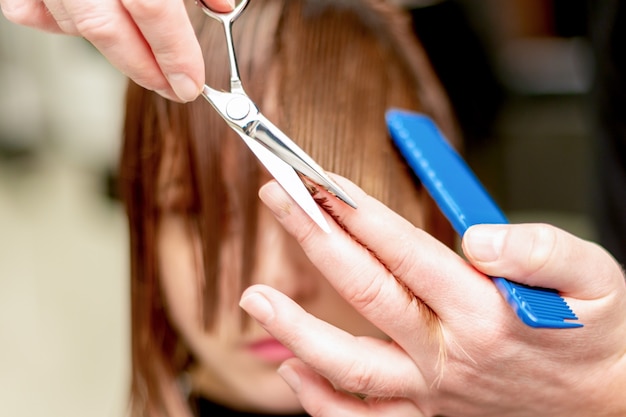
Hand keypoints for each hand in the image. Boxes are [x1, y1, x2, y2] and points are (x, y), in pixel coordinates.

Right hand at [0, 0, 232, 101]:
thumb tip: (222, 5)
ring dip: (113, 49)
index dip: (175, 53)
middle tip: (174, 87)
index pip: (153, 9)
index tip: (192, 84)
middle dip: (146, 67)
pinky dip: (57, 23)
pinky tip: (88, 26)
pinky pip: (31, 8)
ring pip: (73, 19)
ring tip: (145, 61)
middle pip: (107, 26)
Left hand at [239, 176, 625, 416]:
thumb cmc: (596, 337)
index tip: (319, 180)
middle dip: (313, 237)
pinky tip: (292, 369)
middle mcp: (450, 355)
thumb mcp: (596, 279)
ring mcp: (434, 393)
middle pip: (366, 291)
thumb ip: (542, 250)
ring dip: (296, 330)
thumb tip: (478, 238)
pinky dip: (320, 399)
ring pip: (349, 366)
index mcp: (485, 311)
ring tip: (255, 296)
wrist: (608, 407)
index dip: (357, 211)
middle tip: (275, 197)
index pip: (405, 251)